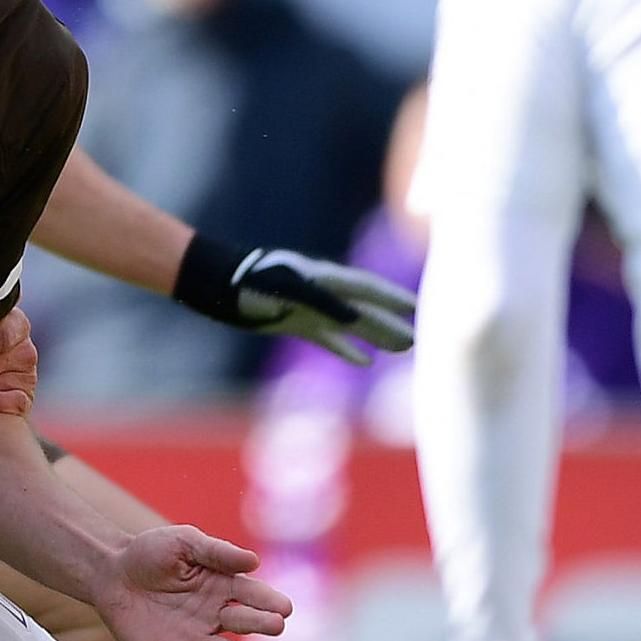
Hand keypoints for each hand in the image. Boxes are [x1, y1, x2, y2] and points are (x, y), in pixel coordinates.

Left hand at [91, 525, 291, 640]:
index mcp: (221, 585)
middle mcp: (213, 613)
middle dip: (260, 624)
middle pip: (242, 622)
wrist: (110, 573)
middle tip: (276, 627)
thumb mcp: (184, 542)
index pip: (250, 594)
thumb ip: (216, 552)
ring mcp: (193, 636)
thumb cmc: (150, 552)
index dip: (268, 601)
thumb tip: (254, 561)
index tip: (285, 608)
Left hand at [217, 248, 416, 363]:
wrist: (221, 286)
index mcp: (326, 278)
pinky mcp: (297, 324)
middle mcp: (323, 293)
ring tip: (403, 349)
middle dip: (391, 324)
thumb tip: (357, 318)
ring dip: (377, 337)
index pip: (368, 289)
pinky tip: (364, 362)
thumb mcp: (288, 289)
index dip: (394, 299)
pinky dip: (347, 350)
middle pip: (365, 310)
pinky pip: (329, 339)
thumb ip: (324, 302)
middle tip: (418, 340)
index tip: (419, 309)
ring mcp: (311, 308)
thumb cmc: (252, 282)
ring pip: (352, 326)